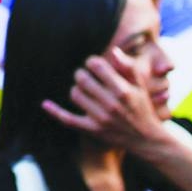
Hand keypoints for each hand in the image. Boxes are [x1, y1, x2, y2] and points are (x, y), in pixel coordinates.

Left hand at [41, 47, 165, 151]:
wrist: (146, 140)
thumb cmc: (141, 107)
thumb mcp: (140, 87)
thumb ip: (127, 68)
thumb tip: (113, 51)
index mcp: (124, 91)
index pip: (98, 66)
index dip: (92, 61)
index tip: (93, 64)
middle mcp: (112, 105)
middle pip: (83, 79)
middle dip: (81, 74)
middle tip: (85, 76)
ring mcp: (100, 119)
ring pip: (75, 94)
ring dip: (76, 89)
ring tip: (85, 90)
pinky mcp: (92, 130)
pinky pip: (68, 119)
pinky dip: (55, 111)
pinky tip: (44, 103)